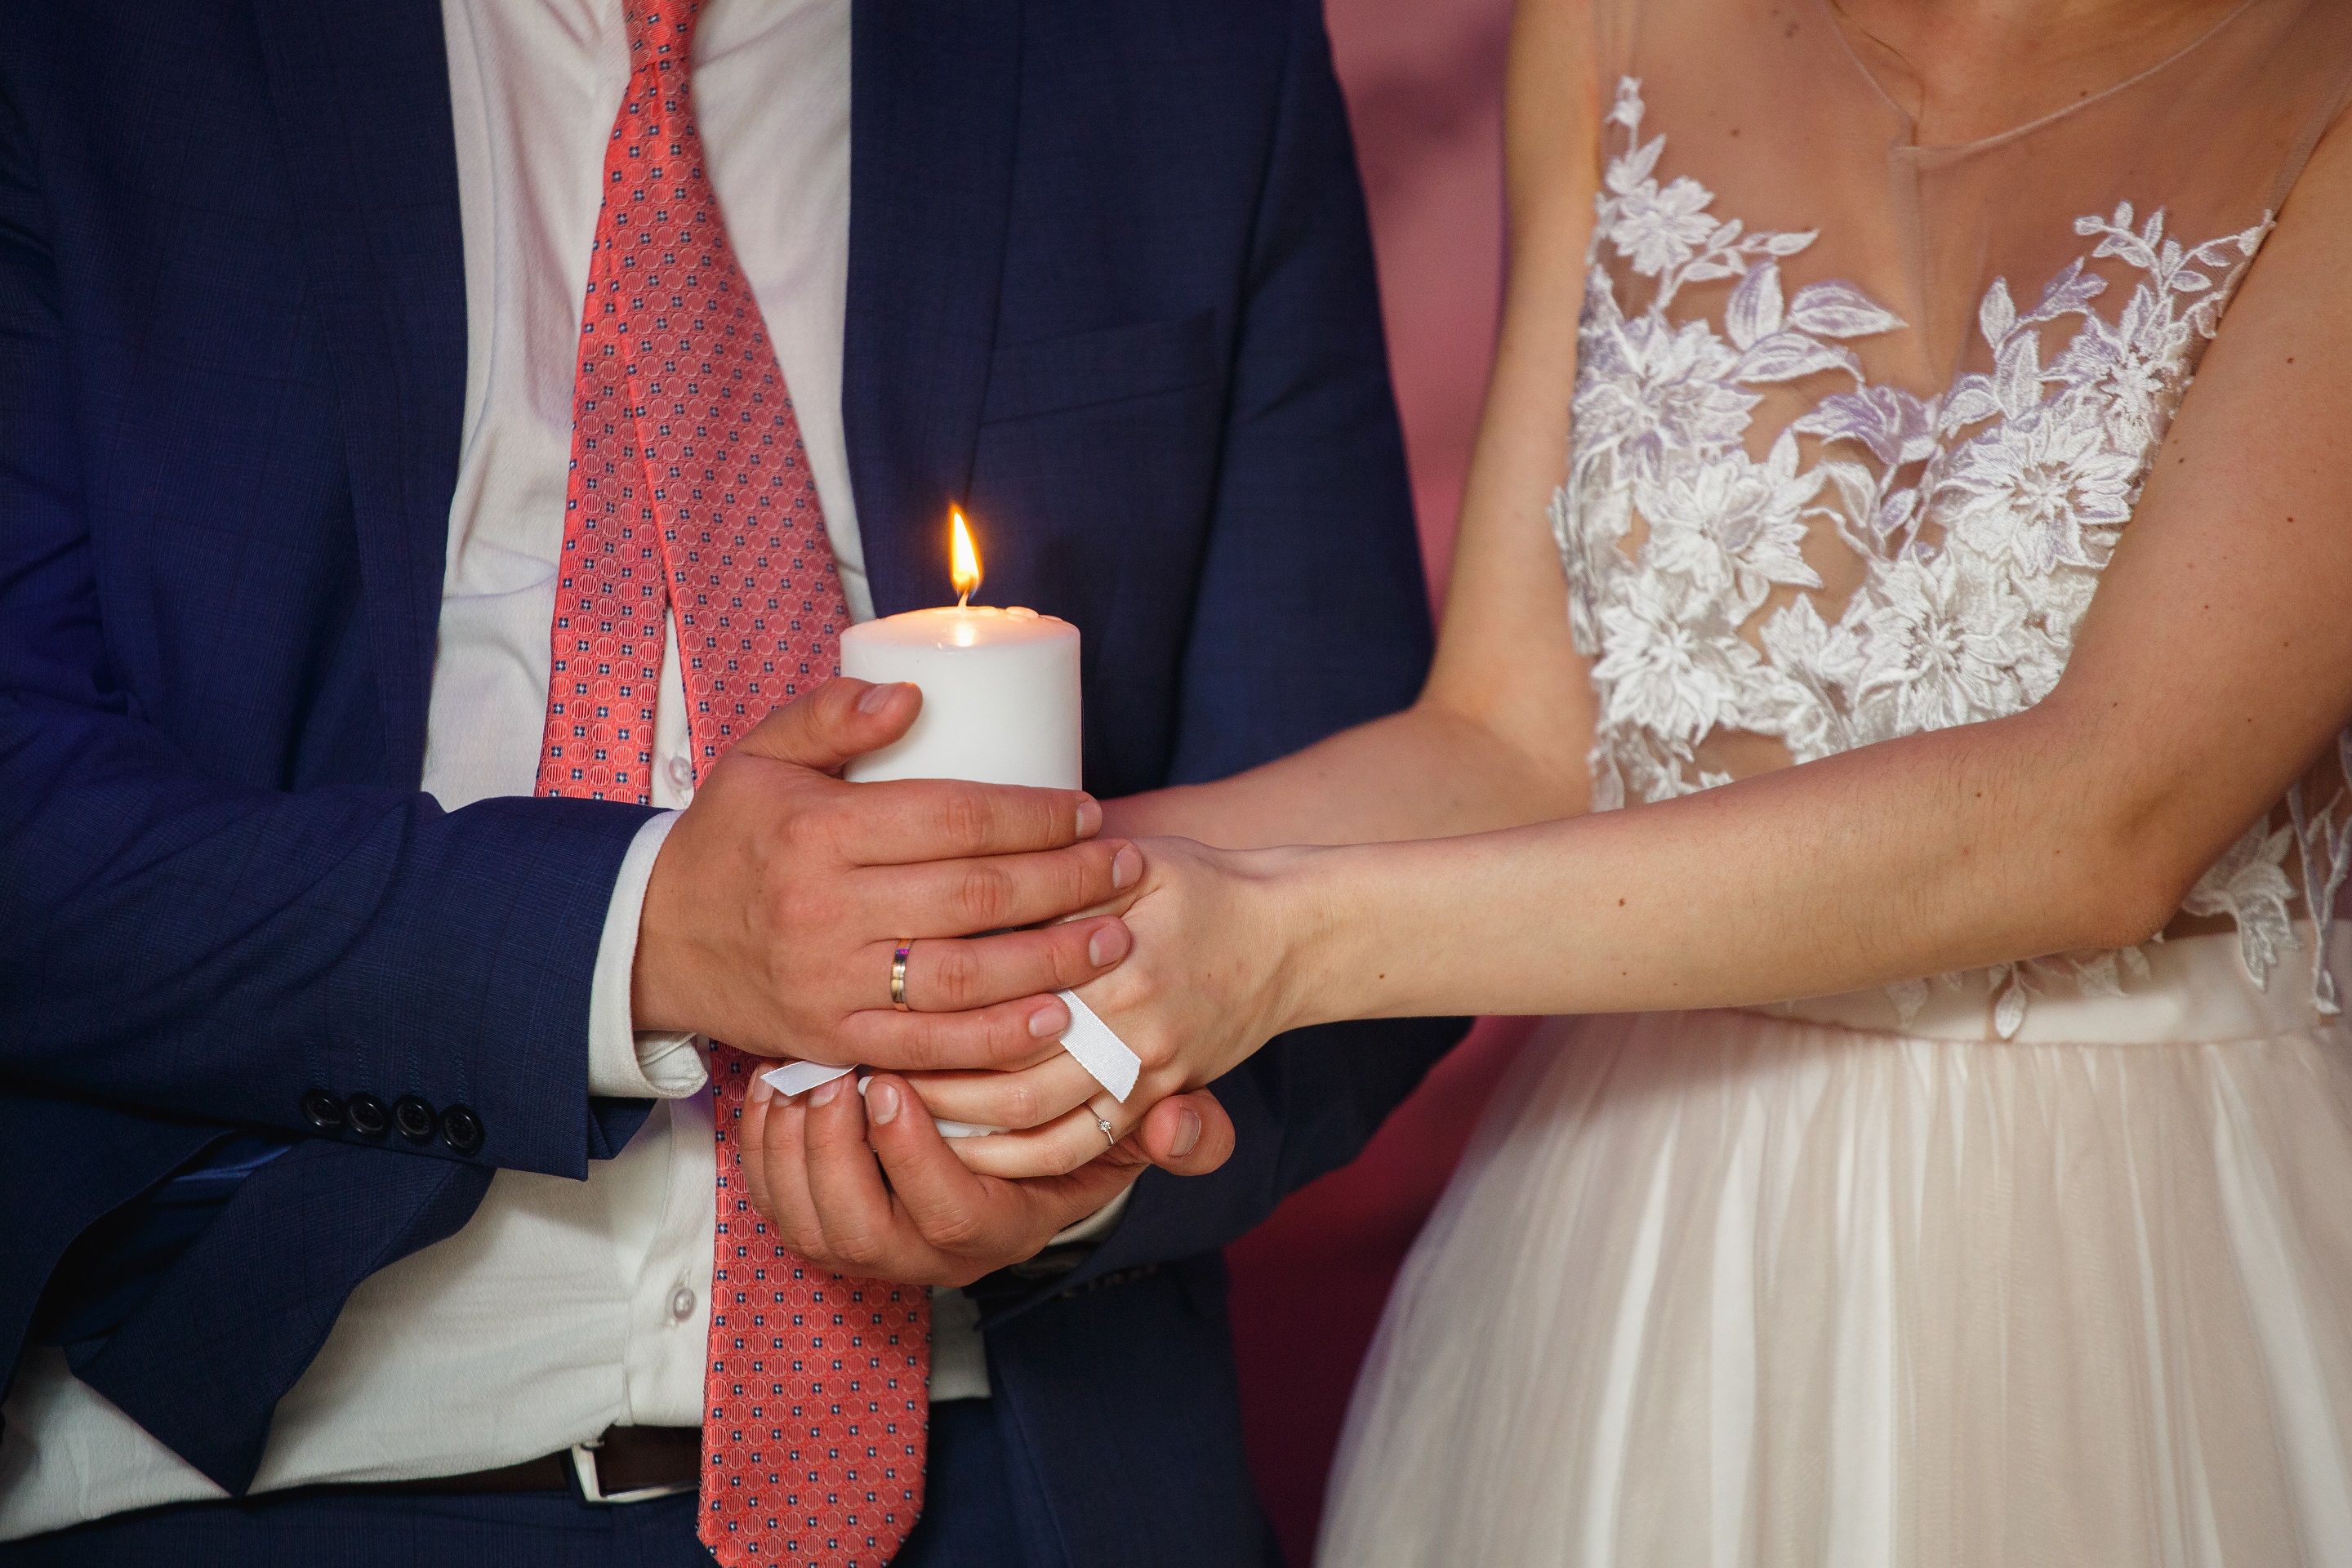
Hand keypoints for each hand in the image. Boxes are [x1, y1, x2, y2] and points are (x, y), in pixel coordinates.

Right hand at [632, 676, 1141, 1068]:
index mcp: (819, 830)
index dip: (1033, 817)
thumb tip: (914, 694)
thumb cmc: (727, 839)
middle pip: (975, 897)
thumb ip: (831, 712)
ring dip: (1051, 962)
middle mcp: (826, 908)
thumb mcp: (760, 756)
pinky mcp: (834, 1036)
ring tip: (1114, 940)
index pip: (952, 818)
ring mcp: (831, 981)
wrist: (650, 939)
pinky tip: (1054, 1019)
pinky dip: (996, 1039)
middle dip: (1066, 883)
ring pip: (964, 977)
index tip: (1087, 812)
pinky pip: (928, 1045)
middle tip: (1126, 868)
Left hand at [737, 1060, 1236, 1285]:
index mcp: (1000, 1231)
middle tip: (831, 1075)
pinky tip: (771, 1084)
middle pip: (861, 1228)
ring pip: (807, 1219)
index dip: (913, 1156)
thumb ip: (1182, 1132)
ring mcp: (866, 1246)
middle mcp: (927, 1254)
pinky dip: (760, 1145)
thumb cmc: (1072, 1119)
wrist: (1013, 1133)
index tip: (894, 1083)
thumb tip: (1186, 1124)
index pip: (950, 1215)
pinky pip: (771, 1199)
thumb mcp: (1135, 1127)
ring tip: (801, 1074)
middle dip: (836, 1152)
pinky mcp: (818, 1222)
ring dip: (793, 1148)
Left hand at [900, 835, 1310, 1179]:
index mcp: (1113, 955)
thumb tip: (981, 881)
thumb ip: (1064, 880)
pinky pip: (1077, 1145)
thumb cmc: (1200, 885)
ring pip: (1035, 1118)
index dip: (932, 1006)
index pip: (1002, 991)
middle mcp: (1129, 1021)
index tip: (874, 1003)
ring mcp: (1146, 1067)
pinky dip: (1016, 1156)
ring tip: (897, 1109)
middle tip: (864, 1068)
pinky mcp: (1158, 1096)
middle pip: (1006, 1068)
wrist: (1290, 932)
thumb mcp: (1137, 860)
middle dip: (929, 1076)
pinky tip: (966, 1145)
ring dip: (961, 1121)